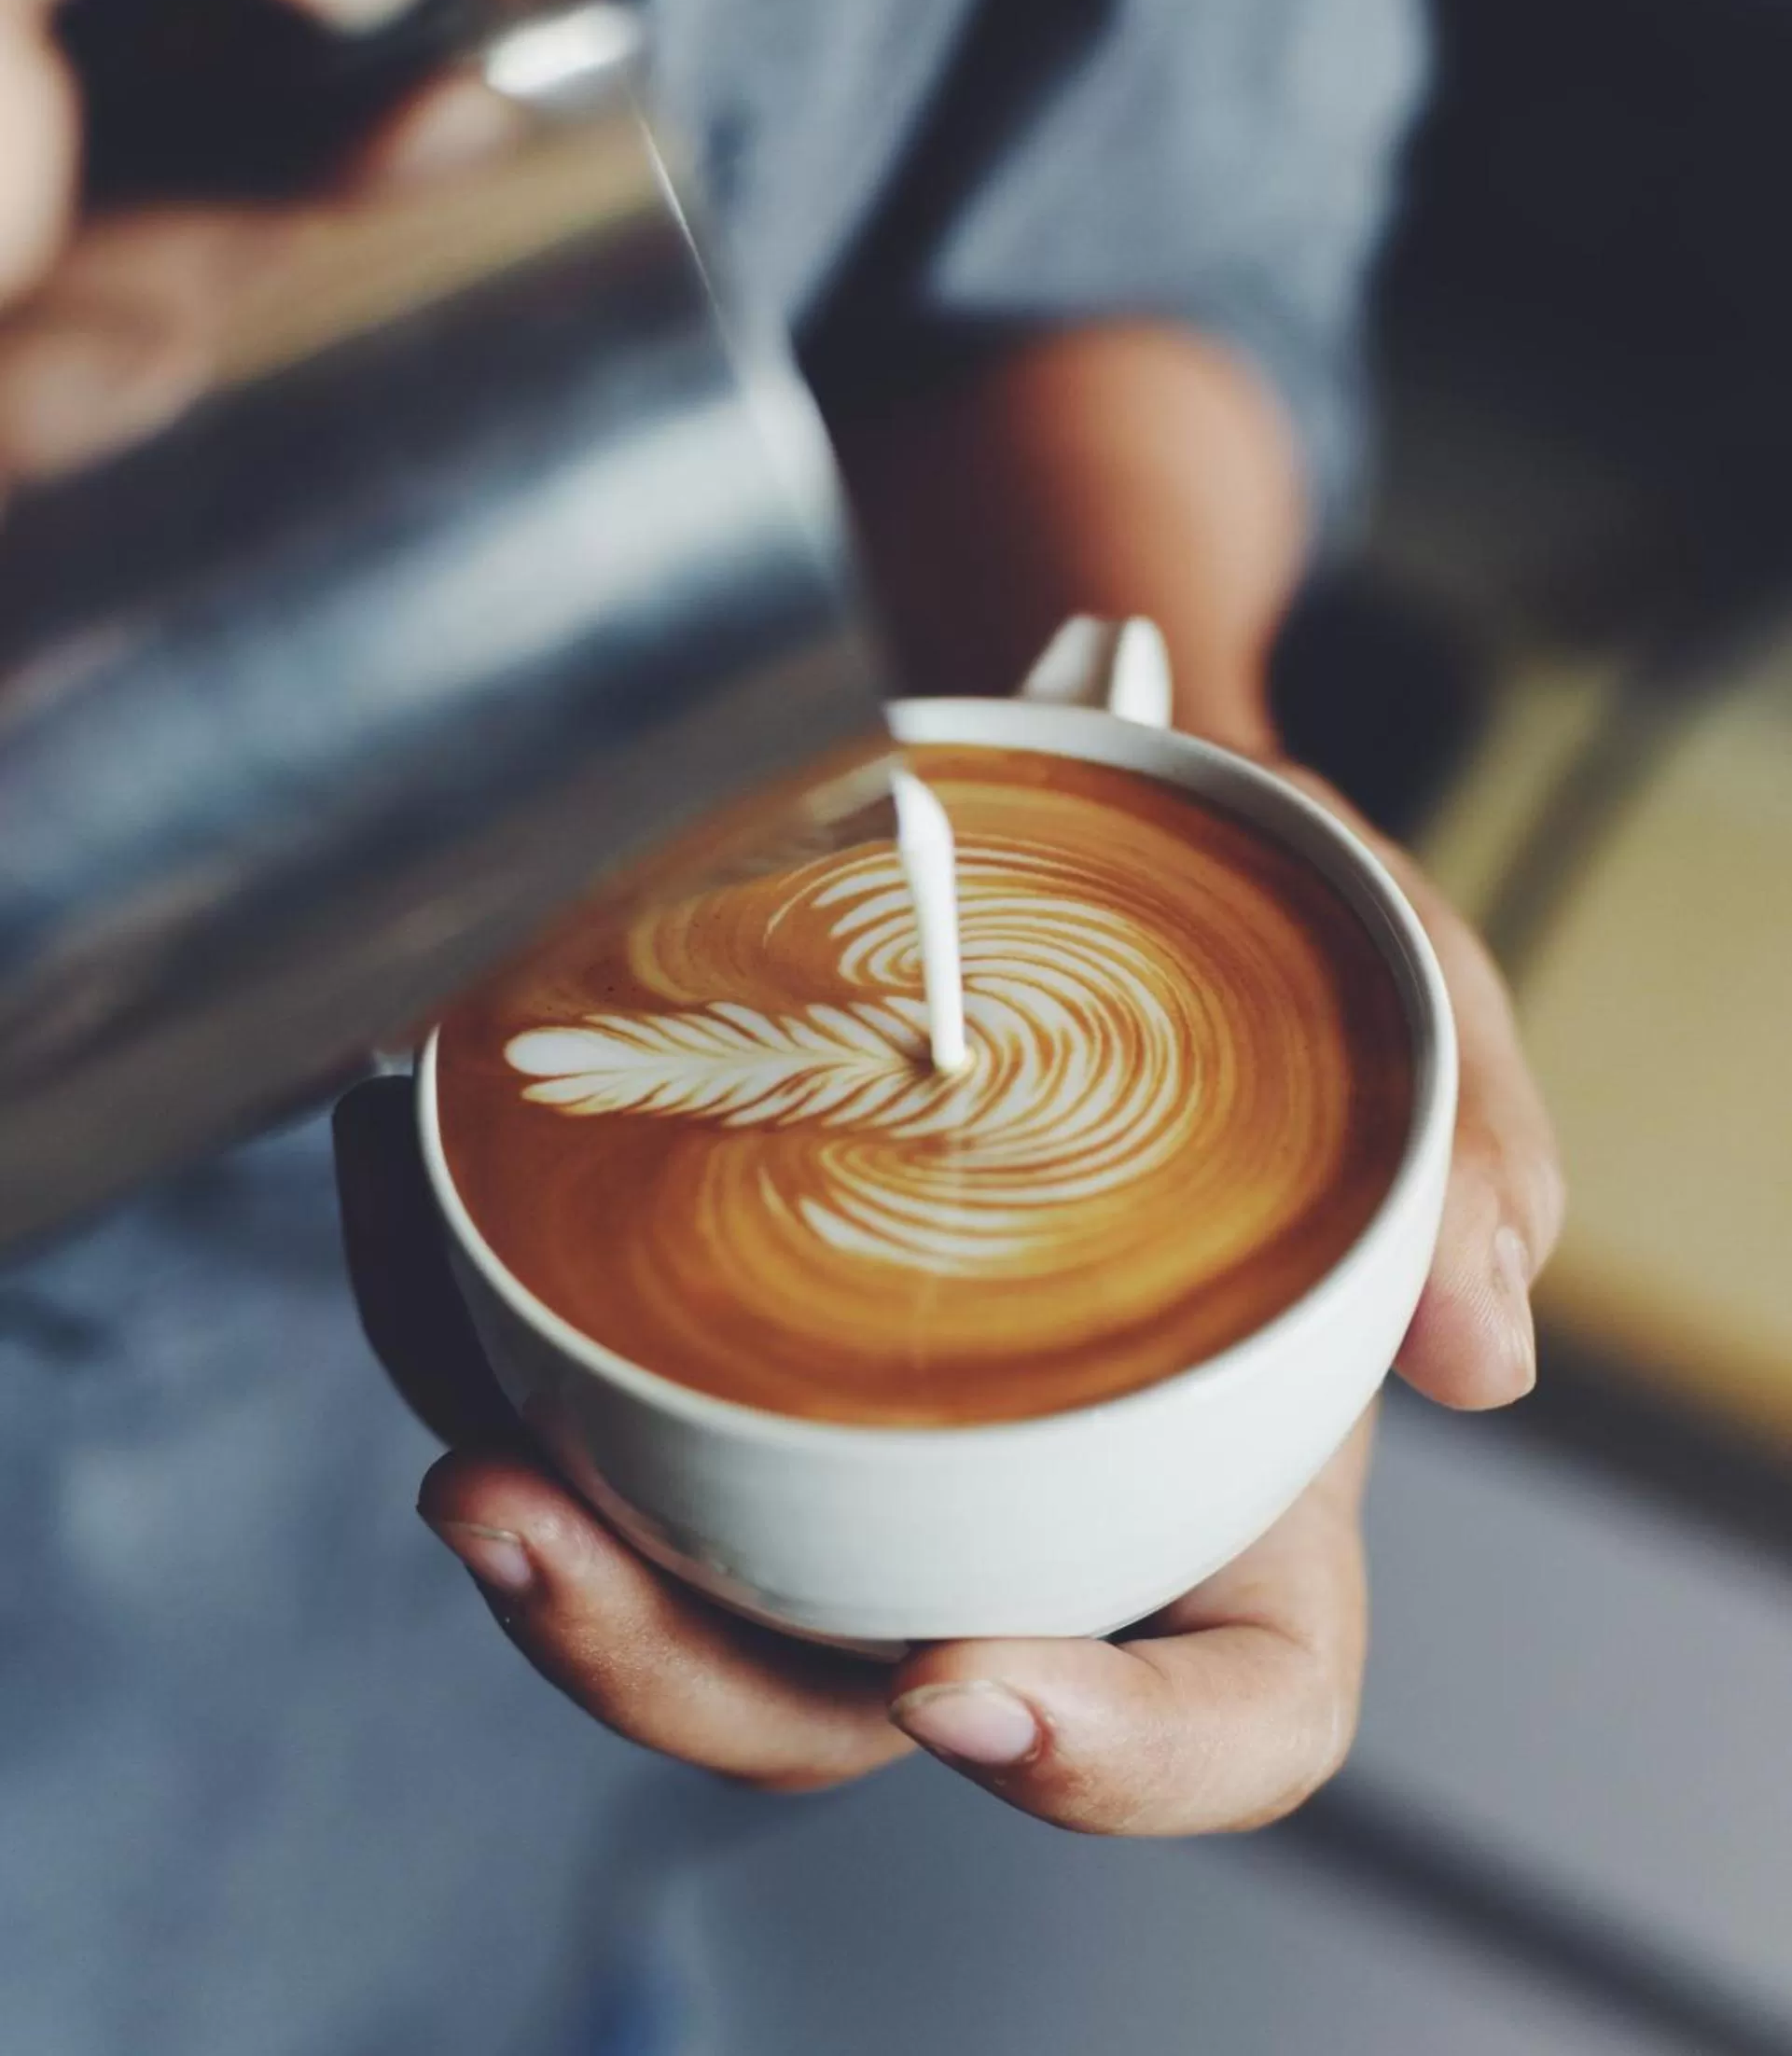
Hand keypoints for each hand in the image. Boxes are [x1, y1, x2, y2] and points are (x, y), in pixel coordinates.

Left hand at [336, 773, 1561, 1835]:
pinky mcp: (712, 1323)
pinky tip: (398, 1187)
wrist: (1097, 843)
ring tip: (466, 1448)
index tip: (964, 1672)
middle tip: (545, 1532)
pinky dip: (475, 1325)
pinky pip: (585, 1387)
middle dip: (686, 1674)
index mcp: (1226, 1482)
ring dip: (558, 1563)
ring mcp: (851, 1430)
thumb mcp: (1407, 994)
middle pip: (855, 1702)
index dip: (1113, 1758)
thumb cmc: (1271, 954)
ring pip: (693, 1590)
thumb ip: (1472, 1144)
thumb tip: (1485, 1358)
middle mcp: (1021, 1501)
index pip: (1226, 1709)